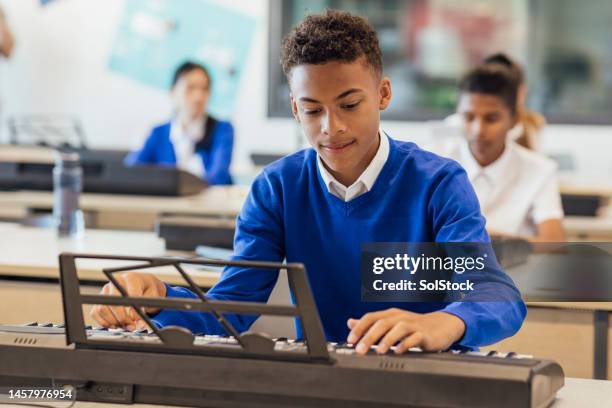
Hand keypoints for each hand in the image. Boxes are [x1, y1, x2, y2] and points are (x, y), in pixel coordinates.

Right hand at [90, 272, 165, 329]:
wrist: (143, 285)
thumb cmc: (148, 290)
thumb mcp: (153, 297)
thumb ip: (146, 309)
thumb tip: (139, 325)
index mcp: (131, 279)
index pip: (129, 295)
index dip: (133, 311)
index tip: (137, 320)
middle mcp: (116, 282)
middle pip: (113, 303)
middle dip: (123, 318)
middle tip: (131, 327)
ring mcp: (106, 290)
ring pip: (103, 309)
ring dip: (114, 321)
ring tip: (125, 326)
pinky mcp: (100, 299)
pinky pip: (96, 313)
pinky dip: (104, 322)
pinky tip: (115, 325)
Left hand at [347, 308, 465, 354]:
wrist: (441, 326)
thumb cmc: (413, 325)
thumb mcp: (390, 322)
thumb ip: (371, 323)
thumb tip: (350, 322)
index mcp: (390, 314)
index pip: (371, 317)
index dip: (359, 328)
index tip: (351, 340)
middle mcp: (400, 317)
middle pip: (382, 323)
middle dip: (369, 336)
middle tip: (360, 349)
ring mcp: (413, 325)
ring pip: (398, 328)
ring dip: (387, 339)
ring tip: (378, 351)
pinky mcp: (425, 334)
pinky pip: (414, 338)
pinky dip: (406, 344)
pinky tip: (398, 352)